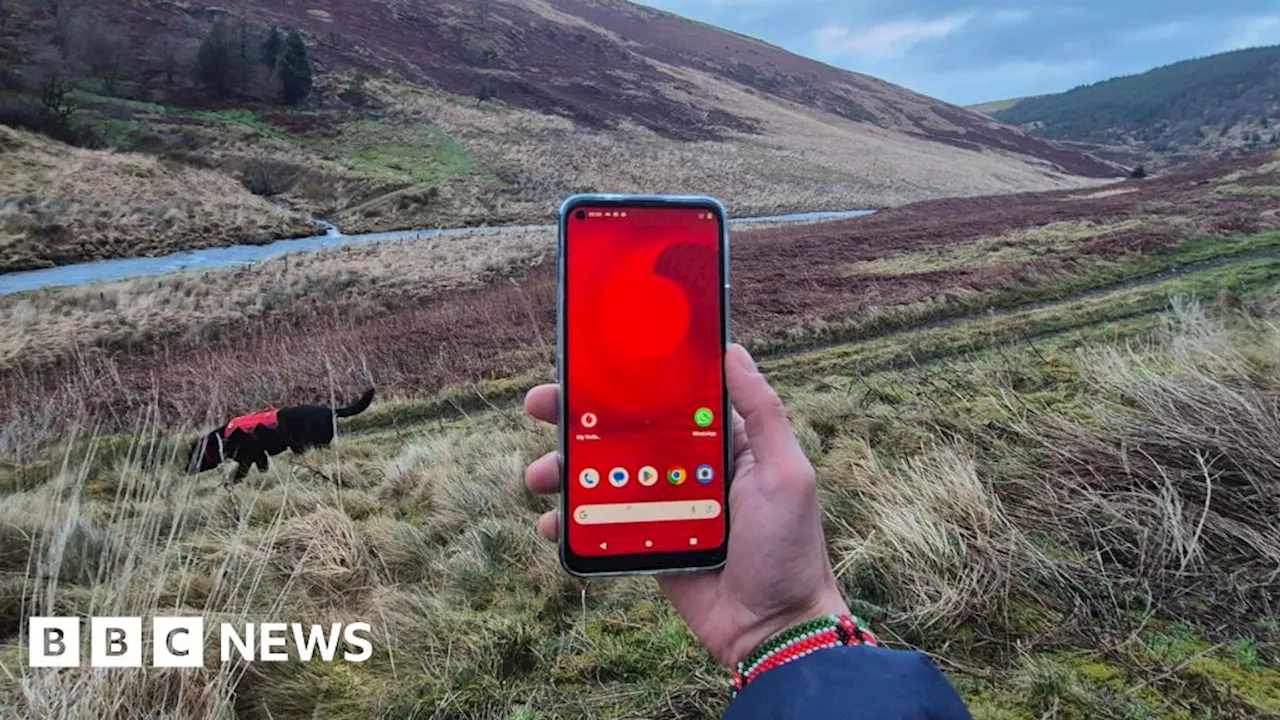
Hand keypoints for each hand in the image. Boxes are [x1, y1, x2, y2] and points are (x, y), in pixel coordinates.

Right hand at [522, 343, 849, 667]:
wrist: (773, 629)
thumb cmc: (789, 548)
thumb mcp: (786, 473)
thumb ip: (763, 413)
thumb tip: (733, 351)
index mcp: (720, 441)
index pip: (667, 396)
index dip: (627, 377)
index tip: (588, 361)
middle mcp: (687, 466)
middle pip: (623, 430)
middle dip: (576, 415)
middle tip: (540, 405)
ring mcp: (663, 505)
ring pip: (602, 475)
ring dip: (564, 469)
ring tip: (538, 476)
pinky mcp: (645, 542)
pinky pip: (600, 524)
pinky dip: (570, 522)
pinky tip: (551, 523)